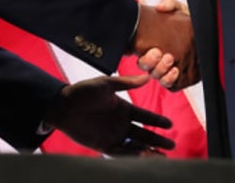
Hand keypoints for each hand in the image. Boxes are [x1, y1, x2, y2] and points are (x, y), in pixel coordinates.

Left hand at [43, 73, 174, 156]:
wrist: (62, 106)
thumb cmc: (83, 91)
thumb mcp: (105, 84)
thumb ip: (126, 83)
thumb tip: (147, 77)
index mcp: (123, 108)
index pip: (145, 116)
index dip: (157, 120)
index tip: (170, 124)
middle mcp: (121, 123)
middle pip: (144, 134)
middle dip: (158, 140)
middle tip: (171, 145)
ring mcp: (113, 135)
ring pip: (135, 146)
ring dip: (148, 151)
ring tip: (161, 156)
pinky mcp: (103, 145)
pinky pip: (121, 153)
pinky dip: (132, 156)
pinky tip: (142, 157)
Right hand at [132, 0, 198, 90]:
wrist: (207, 33)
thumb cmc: (190, 22)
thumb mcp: (182, 10)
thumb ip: (171, 4)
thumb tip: (160, 7)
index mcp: (154, 46)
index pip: (142, 57)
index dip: (145, 58)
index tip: (154, 49)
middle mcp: (160, 60)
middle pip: (148, 69)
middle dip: (152, 64)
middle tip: (162, 54)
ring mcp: (170, 70)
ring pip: (158, 78)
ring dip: (161, 71)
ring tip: (171, 60)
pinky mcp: (181, 79)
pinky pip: (171, 85)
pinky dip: (170, 80)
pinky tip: (176, 71)